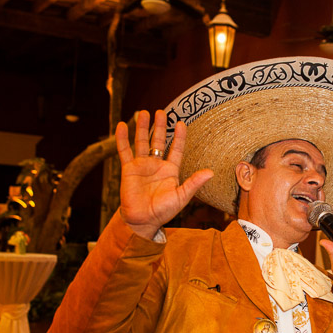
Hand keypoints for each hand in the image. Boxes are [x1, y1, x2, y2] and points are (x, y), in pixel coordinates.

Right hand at [115, 110, 212, 239]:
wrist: (142, 220)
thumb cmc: (163, 211)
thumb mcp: (181, 197)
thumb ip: (194, 183)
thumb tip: (211, 172)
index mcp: (171, 170)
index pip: (177, 149)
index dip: (180, 136)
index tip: (181, 123)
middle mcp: (157, 165)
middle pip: (159, 141)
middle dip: (160, 127)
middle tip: (161, 112)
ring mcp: (142, 165)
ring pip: (142, 142)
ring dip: (142, 128)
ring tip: (143, 113)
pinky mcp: (128, 169)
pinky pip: (124, 151)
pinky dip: (122, 139)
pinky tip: (121, 125)